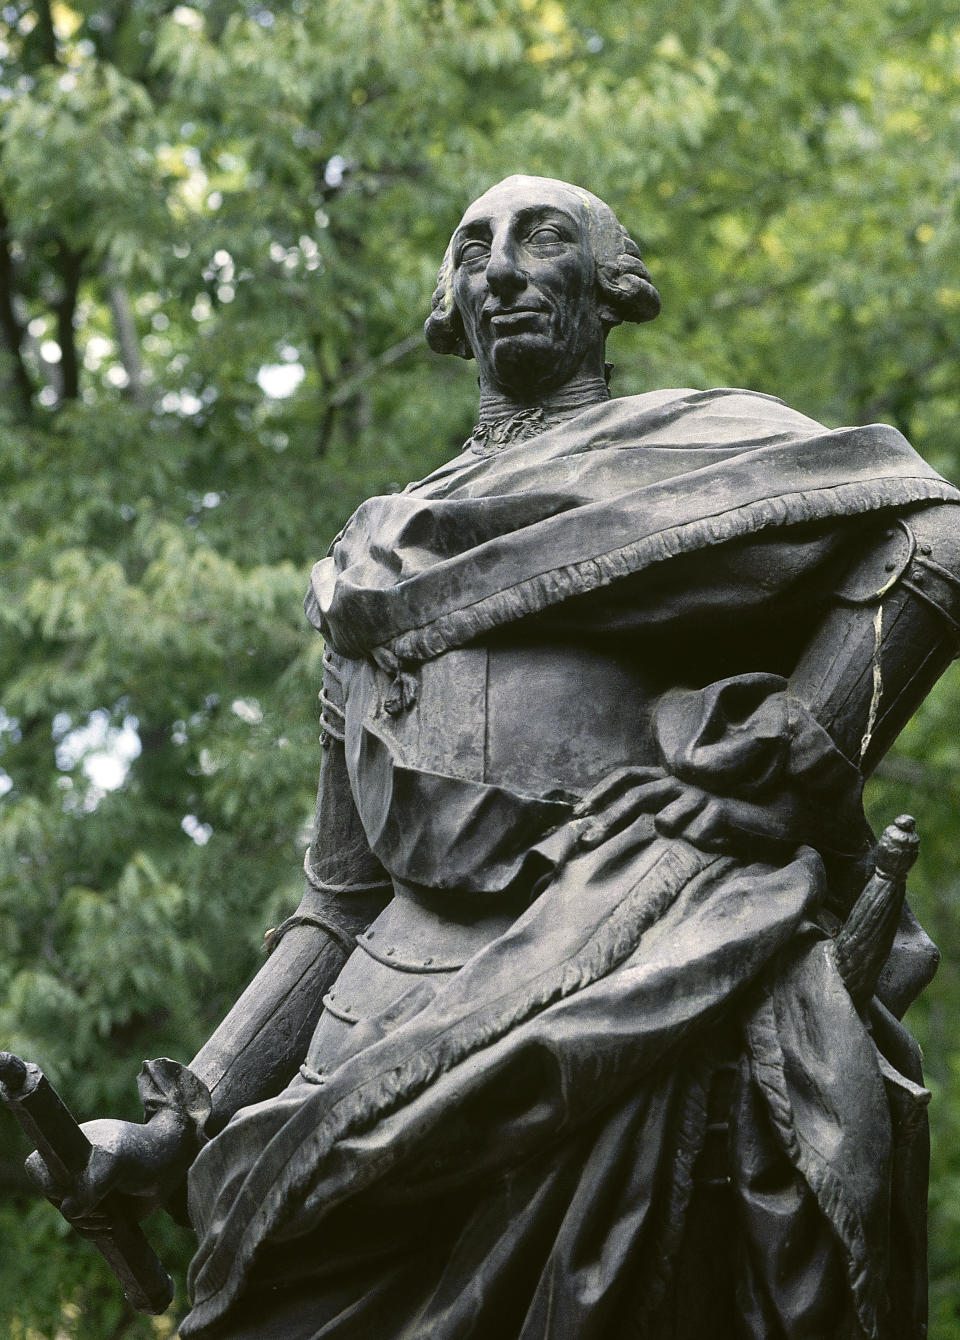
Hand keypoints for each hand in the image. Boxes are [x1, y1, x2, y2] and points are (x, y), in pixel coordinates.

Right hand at [25, 1109, 195, 1229]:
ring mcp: (88, 1189)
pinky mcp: (101, 1208)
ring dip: (88, 1223)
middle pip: (53, 1197)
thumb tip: (71, 1210)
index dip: (49, 1181)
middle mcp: (76, 1168)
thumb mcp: (118, 1160)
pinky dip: (95, 1231)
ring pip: (70, 1217)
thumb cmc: (144, 1152)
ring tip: (111, 1215)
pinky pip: (85, 1228)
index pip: (37, 1166)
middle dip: (74, 1207)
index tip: (69, 1187)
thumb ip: (94, 1182)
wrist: (172, 1163)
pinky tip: (113, 1224)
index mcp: (72, 1147)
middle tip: (100, 1204)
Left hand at [572, 765, 795, 854]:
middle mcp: (684, 784)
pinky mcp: (724, 810)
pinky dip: (705, 841)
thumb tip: (644, 826)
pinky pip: (702, 831)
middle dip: (607, 819)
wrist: (783, 816)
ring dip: (673, 829)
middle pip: (636, 796)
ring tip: (688, 833)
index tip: (576, 814)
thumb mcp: (695, 816)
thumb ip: (669, 815)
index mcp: (673, 781)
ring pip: (668, 818)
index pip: (629, 777)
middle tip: (584, 840)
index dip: (601, 792)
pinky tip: (720, 841)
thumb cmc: (733, 819)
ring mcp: (704, 796)